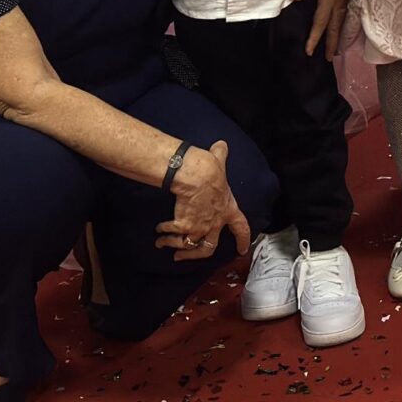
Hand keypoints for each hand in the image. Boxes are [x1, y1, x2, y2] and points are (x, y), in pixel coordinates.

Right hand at [157, 141, 250, 260]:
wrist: (198, 177)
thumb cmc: (211, 170)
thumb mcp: (220, 162)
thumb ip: (221, 154)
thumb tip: (220, 144)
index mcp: (228, 210)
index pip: (241, 228)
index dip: (243, 240)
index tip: (242, 250)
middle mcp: (215, 223)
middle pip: (209, 248)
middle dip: (195, 255)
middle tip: (183, 257)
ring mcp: (200, 228)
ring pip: (188, 246)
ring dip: (174, 247)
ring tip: (163, 244)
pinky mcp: (184, 227)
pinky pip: (172, 236)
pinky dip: (164, 236)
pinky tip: (158, 233)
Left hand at [289, 0, 352, 56]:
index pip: (320, 22)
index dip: (314, 37)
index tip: (309, 52)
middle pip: (335, 25)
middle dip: (331, 42)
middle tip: (329, 57)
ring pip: (342, 19)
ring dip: (338, 34)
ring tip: (336, 46)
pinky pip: (347, 11)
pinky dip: (344, 22)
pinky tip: (342, 23)